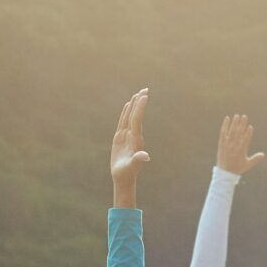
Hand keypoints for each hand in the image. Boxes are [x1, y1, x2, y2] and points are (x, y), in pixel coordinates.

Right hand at [111, 89, 150, 207]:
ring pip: (130, 117)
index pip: (138, 120)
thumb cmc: (127, 173)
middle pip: (136, 115)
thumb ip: (138, 160)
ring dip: (134, 105)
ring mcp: (127, 136)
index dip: (140, 108)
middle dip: (140, 103)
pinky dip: (125, 112)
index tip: (144, 96)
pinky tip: (127, 105)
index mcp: (136, 139)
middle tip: (145, 89)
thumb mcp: (132, 167)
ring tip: (138, 94)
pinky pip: (123, 121)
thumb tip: (145, 156)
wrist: (123, 177)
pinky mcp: (121, 138)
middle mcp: (133, 135)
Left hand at [216, 113, 264, 177]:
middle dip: (242, 124)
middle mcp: (234, 146)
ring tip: (237, 115)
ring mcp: (227, 144)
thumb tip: (263, 154)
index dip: (248, 132)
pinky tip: (227, 119)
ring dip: (234, 123)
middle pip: (239, 132)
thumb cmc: (237, 168)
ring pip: (231, 131)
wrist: (225, 172)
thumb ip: (255, 159)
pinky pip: (223, 132)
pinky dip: (225, 125)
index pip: (246, 139)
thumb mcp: (248, 164)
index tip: (250, 126)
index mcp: (241, 150)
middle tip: (244, 116)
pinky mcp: (221, 143)